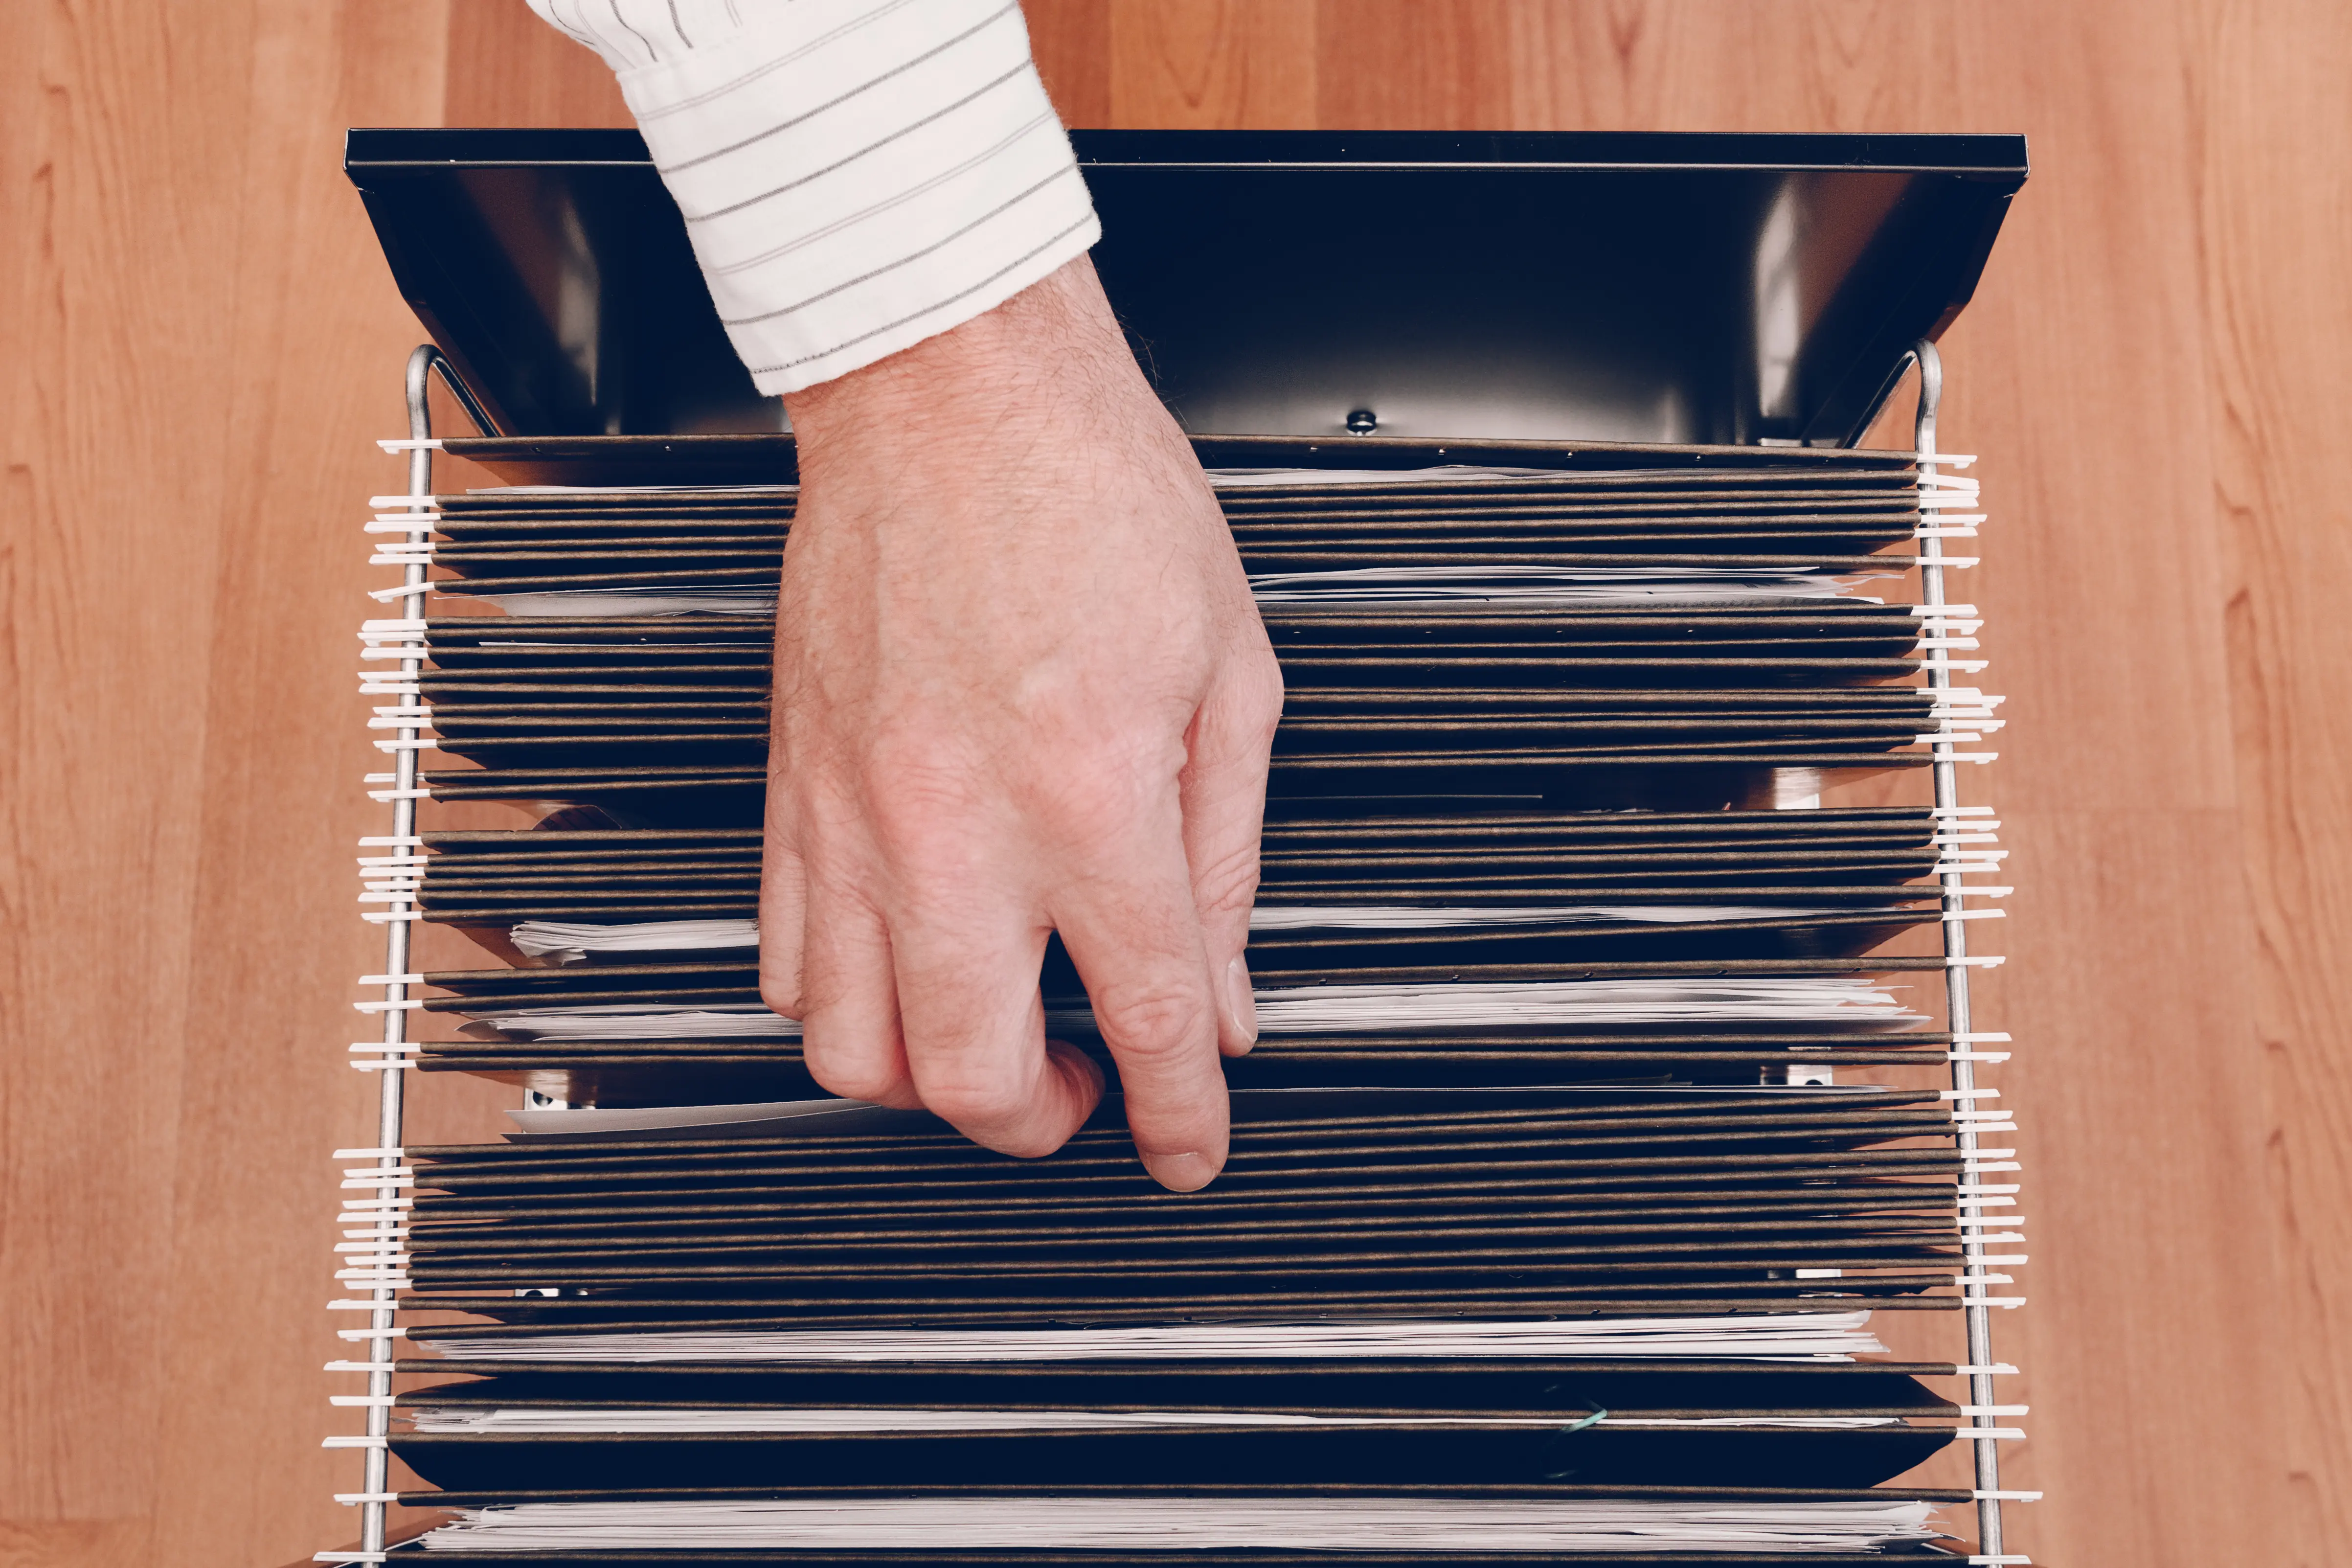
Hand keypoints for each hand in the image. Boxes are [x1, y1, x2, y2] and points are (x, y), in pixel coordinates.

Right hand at [758, 256, 1282, 1191]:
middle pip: (973, 1077)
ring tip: (994, 1039)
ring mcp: (855, 815)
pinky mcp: (792, 790)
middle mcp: (960, 823)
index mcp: (1092, 792)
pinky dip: (845, 1005)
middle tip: (1087, 1091)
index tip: (1189, 1145)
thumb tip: (1225, 986)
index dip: (1180, 1116)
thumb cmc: (1091, 496)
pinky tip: (909, 969)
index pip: (1145, 1016)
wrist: (952, 393)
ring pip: (854, 1048)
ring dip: (932, 1082)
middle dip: (1044, 1124)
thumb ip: (1227, 854)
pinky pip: (781, 960)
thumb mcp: (1228, 674)